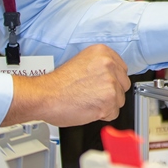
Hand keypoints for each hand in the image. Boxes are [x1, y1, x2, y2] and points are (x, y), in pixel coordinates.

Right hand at [2, 44, 129, 126]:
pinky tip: (89, 108)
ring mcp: (110, 82)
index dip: (112, 80)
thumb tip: (112, 76)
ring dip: (107, 104)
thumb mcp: (82, 62)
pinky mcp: (109, 100)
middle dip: (111, 93)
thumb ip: (100, 67)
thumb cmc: (57, 83)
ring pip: (120, 100)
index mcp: (102, 52)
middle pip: (123, 84)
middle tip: (94, 94)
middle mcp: (109, 64)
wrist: (44, 96)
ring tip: (88, 101)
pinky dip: (103, 115)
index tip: (103, 85)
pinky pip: (114, 113)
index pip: (121, 69)